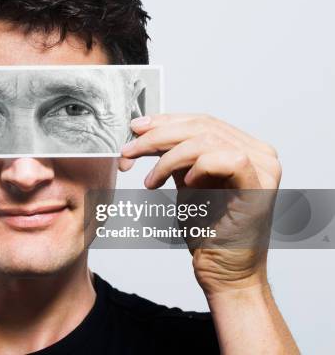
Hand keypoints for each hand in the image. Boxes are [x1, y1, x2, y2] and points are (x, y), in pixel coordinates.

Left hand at [120, 114, 281, 294]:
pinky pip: (225, 159)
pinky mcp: (259, 187)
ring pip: (206, 139)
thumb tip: (148, 132)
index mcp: (245, 148)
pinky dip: (196, 166)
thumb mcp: (186, 182)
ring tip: (150, 180)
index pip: (202, 121)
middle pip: (201, 125)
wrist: (224, 272)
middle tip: (129, 151)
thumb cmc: (208, 231)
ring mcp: (264, 169)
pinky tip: (183, 184)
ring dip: (167, 157)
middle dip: (157, 136)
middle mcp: (259, 154)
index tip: (136, 129)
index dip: (165, 121)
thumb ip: (177, 156)